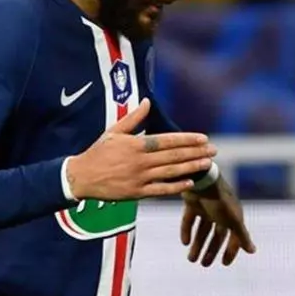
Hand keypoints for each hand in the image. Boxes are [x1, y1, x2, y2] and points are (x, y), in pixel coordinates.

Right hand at [66, 99, 215, 200]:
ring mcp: (139, 178)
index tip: (203, 138)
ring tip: (208, 163)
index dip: (187, 139)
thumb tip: (147, 102)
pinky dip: (176, 187)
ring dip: (191, 167)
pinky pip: (161, 190)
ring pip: (171, 172)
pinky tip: (190, 182)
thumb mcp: (114, 131)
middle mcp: (140, 161)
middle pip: (173, 156)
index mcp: (136, 145)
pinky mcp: (137, 193)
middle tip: (214, 150)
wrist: (81, 177)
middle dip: (196, 152)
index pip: (167, 140)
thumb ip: (133, 118)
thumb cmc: (98, 152)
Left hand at [181, 176, 255, 266]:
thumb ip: (242, 236)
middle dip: (211, 251)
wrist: (202, 179)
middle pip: (216, 236)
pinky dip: (187, 231)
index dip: (231, 250)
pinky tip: (185, 242)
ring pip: (202, 230)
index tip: (224, 263)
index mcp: (232, 216)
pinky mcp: (192, 203)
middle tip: (204, 265)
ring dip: (197, 245)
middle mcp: (220, 213)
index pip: (234, 237)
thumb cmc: (220, 200)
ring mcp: (206, 208)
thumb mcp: (233, 220)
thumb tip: (253, 251)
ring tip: (191, 259)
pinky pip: (189, 220)